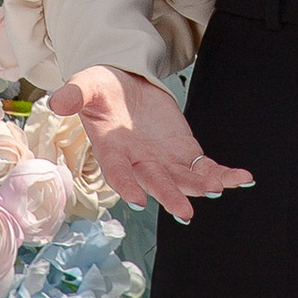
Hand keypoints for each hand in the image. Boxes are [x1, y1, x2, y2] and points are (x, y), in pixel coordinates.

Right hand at [51, 65, 253, 223]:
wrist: (125, 85)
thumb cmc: (101, 89)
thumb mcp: (86, 85)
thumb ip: (74, 94)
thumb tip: (55, 101)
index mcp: (112, 150)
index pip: (117, 172)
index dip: (125, 186)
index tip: (137, 199)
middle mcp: (139, 163)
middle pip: (156, 182)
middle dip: (171, 196)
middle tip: (184, 212)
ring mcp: (164, 160)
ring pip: (184, 179)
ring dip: (202, 186)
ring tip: (218, 188)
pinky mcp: (185, 152)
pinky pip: (205, 168)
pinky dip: (223, 174)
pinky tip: (242, 179)